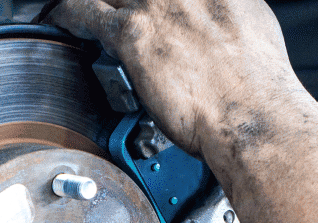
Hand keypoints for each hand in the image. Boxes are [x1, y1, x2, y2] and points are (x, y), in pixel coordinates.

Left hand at [45, 0, 302, 158]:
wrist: (250, 115)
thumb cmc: (258, 87)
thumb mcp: (253, 28)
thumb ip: (225, 15)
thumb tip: (218, 18)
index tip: (143, 4)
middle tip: (113, 8)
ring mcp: (156, 5)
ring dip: (87, 0)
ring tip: (71, 7)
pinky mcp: (133, 33)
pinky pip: (85, 11)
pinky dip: (67, 12)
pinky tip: (59, 17)